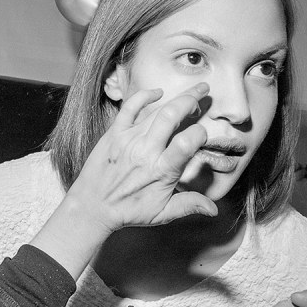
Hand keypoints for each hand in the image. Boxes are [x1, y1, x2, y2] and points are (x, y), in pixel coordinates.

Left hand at [67, 82, 215, 231]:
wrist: (92, 206)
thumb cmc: (127, 211)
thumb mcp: (161, 213)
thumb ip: (188, 206)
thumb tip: (214, 209)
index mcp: (161, 171)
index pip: (187, 143)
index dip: (200, 134)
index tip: (202, 134)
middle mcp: (145, 151)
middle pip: (172, 115)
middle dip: (192, 99)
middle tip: (204, 92)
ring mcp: (128, 139)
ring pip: (155, 110)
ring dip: (176, 98)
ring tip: (190, 93)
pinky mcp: (114, 134)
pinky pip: (129, 108)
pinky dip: (144, 96)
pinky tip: (157, 93)